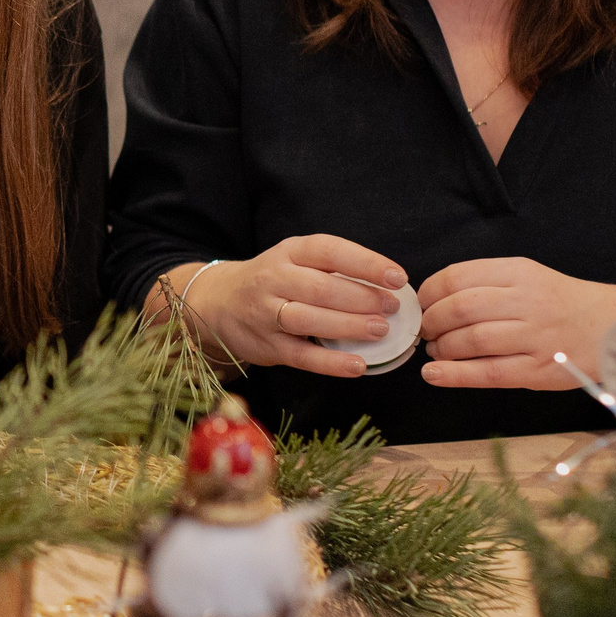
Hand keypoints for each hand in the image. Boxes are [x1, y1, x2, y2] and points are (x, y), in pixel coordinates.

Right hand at [163, 238, 409, 377]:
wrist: (218, 302)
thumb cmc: (273, 281)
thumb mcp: (295, 260)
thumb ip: (332, 269)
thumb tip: (388, 286)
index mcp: (289, 252)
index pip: (330, 251)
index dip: (366, 263)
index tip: (397, 277)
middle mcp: (274, 279)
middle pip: (321, 288)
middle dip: (362, 298)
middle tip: (392, 308)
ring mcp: (266, 313)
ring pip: (309, 319)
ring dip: (348, 325)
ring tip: (380, 330)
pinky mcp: (266, 346)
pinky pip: (302, 356)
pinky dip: (331, 363)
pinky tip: (358, 365)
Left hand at [415, 257, 615, 389]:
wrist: (615, 326)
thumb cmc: (561, 303)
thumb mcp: (528, 277)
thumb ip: (486, 283)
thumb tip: (434, 298)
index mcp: (519, 272)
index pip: (457, 277)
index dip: (429, 293)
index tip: (421, 304)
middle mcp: (527, 301)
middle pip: (459, 309)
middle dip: (431, 322)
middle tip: (426, 331)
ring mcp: (534, 337)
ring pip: (470, 340)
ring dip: (442, 348)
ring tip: (436, 351)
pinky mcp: (539, 370)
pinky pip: (488, 373)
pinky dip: (455, 375)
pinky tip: (435, 375)